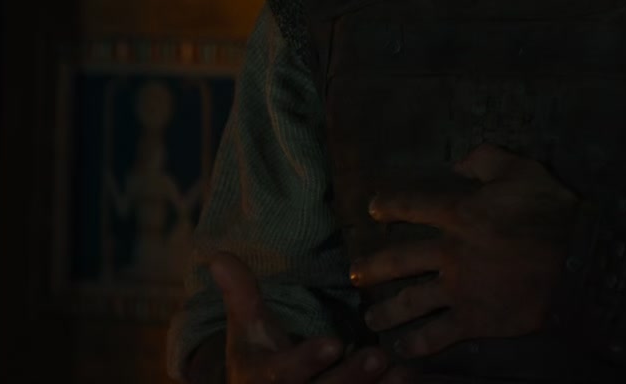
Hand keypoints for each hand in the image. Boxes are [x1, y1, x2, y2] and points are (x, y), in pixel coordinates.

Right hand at [210, 251, 401, 383]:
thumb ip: (241, 295)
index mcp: (264, 377)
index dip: (306, 360)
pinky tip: (406, 380)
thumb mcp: (248, 332)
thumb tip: (219, 254)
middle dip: (350, 377)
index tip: (333, 344)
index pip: (284, 372)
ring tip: (401, 370)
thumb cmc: (259, 362)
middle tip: (378, 355)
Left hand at [352, 144, 580, 357]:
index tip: (373, 209)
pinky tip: (401, 349)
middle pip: (398, 260)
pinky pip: (437, 335)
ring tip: (371, 318)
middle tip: (354, 275)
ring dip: (385, 311)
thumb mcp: (522, 170)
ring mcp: (459, 289)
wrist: (578, 261)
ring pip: (409, 302)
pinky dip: (416, 345)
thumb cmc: (551, 213)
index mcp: (459, 213)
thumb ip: (486, 160)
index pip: (412, 205)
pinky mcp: (473, 319)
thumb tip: (458, 161)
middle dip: (370, 268)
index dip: (389, 205)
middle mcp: (449, 252)